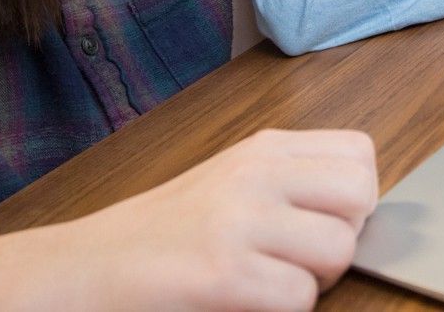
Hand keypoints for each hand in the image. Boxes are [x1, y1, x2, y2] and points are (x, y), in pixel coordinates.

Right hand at [60, 128, 377, 311]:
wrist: (82, 271)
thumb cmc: (161, 237)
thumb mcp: (230, 185)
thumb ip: (291, 184)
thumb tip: (361, 206)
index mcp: (262, 148)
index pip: (359, 154)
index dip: (353, 199)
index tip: (320, 223)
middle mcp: (255, 172)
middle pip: (360, 197)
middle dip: (343, 239)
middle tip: (298, 260)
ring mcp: (239, 219)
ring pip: (338, 251)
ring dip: (312, 282)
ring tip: (265, 282)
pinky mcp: (224, 273)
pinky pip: (301, 298)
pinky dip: (281, 311)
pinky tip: (241, 301)